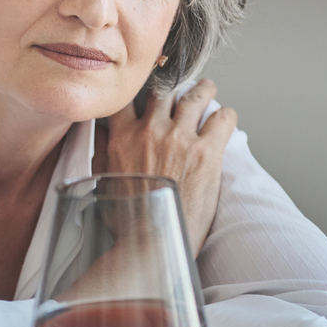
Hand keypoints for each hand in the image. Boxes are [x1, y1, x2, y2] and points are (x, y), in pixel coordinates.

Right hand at [94, 79, 235, 252]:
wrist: (152, 242)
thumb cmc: (127, 217)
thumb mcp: (103, 179)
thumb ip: (103, 151)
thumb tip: (101, 132)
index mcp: (122, 137)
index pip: (126, 97)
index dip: (135, 88)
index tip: (143, 86)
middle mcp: (151, 131)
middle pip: (162, 91)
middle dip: (172, 84)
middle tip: (180, 84)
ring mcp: (181, 140)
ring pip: (195, 97)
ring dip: (203, 90)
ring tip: (207, 88)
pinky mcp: (208, 153)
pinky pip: (222, 119)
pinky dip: (225, 115)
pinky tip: (225, 117)